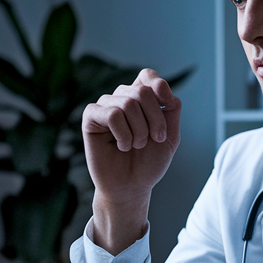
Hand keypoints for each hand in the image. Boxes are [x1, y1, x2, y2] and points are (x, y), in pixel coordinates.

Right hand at [82, 69, 181, 253]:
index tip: (167, 103)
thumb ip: (172, 109)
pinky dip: (123, 133)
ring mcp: (105, 106)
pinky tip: (122, 146)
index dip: (159, 85)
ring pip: (127, 103)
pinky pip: (111, 114)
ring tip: (136, 146)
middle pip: (142, 91)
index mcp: (140, 99)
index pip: (147, 75)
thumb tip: (162, 88)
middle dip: (155, 119)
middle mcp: (121, 98)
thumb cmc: (148, 163)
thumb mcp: (170, 136)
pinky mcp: (90, 118)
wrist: (131, 187)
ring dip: (139, 130)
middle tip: (154, 140)